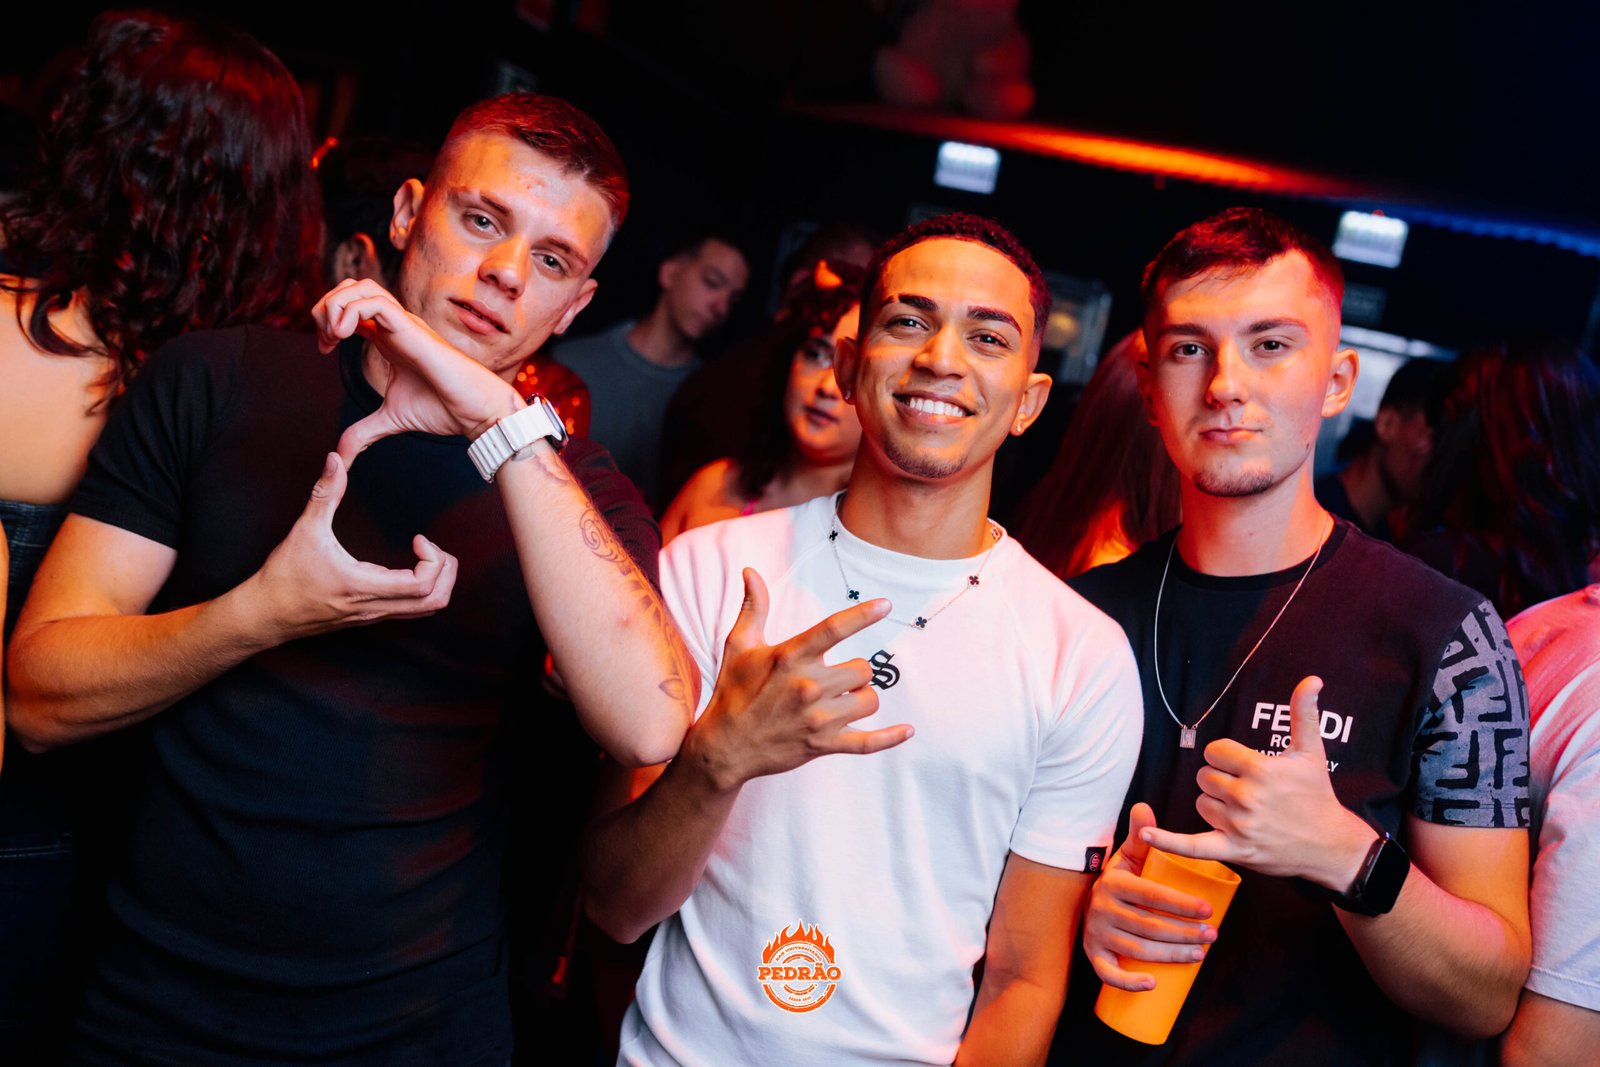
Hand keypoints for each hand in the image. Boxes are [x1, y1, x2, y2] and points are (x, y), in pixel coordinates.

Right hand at [245, 453, 457, 640]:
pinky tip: (410, 569)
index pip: (421, 585)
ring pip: (425, 610)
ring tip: (428, 558)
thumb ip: (324, 493)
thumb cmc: (283, 577)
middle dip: (446, 573)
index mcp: (363, 587)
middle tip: (434, 548)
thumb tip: (335, 461)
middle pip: (434, 602)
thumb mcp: (304, 530)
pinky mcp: (368, 617)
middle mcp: (374, 607)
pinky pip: (409, 610)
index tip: (419, 537)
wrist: (265, 614)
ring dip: (438, 584)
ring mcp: (373, 616)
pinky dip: (422, 591)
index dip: (432, 560)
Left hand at [312, 279, 522, 463]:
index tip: (324, 350)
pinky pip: (374, 303)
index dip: (328, 321)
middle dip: (326, 306)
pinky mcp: (412, 329)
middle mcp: (396, 325)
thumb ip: (363, 433)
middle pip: (351, 288)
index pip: (351, 308)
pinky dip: (350, 313)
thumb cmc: (444, 409)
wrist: (475, 412)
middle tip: (324, 340)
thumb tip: (342, 455)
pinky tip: (343, 336)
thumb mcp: (390, 420)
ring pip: (361, 287)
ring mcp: (404, 324)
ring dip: (336, 305)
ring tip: (333, 335)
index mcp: (389, 339)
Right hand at [682, 569, 912, 790]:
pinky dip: (889, 737)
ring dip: (861, 698)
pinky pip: (867, 742)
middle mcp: (807, 687)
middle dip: (854, 672)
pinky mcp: (823, 745)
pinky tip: (907, 730)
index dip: (863, 615)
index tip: (886, 604)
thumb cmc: (732, 692)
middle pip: (861, 668)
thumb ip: (754, 607)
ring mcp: (817, 719)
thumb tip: (750, 571)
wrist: (724, 747)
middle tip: (834, 678)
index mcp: (789, 658)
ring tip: (842, 700)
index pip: (833, 629)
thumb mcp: (739, 646)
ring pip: (868, 700)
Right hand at [1084, 803, 1215, 990]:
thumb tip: (1145, 807)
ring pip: (1137, 950)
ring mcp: (1096, 933)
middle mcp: (1101, 908)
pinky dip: (1129, 981)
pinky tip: (1153, 984)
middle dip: (1185, 933)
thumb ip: (1139, 835)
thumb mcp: (1128, 858)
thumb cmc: (1119, 883)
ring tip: (1200, 954)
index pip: (1152, 895)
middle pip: (1149, 926)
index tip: (1209, 910)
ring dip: (1171, 956)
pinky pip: (1107, 973)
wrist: (1086, 905)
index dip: (1181, 904)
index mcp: (1114, 883)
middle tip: (1212, 936)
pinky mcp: (1093, 955)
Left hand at [1142, 676, 1374, 888]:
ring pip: (1201, 803)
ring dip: (1216, 805)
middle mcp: (1246, 796)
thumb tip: (1311, 679)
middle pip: (1204, 777)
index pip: (1215, 752)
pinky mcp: (1235, 850)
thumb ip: (1303, 713)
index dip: (1226, 757)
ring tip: (1245, 811)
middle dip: (1221, 780)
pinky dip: (1168, 841)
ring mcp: (1239, 825)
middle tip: (1248, 790)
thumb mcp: (1311, 752)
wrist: (1331, 845)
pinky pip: (1192, 846)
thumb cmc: (1318, 795)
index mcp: (1259, 769)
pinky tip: (1146, 835)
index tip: (1243, 765)